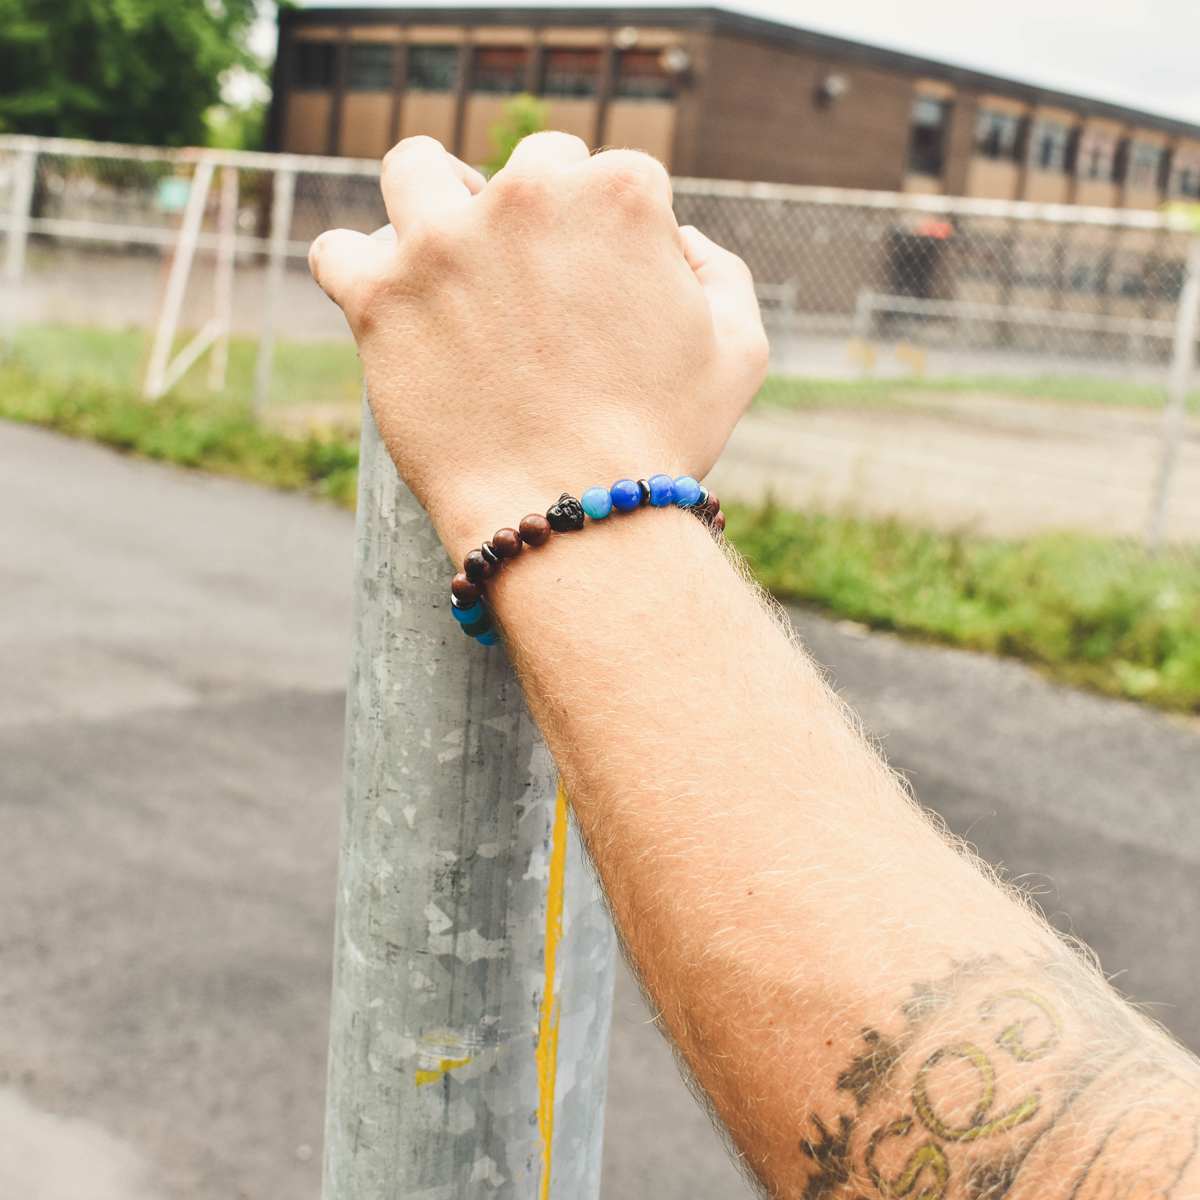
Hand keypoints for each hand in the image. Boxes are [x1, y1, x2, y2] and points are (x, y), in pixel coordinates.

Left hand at [309, 133, 767, 561]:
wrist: (573, 519)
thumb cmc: (661, 443)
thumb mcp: (739, 350)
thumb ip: (718, 269)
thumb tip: (677, 238)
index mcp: (619, 194)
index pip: (615, 176)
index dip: (619, 233)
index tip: (609, 286)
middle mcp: (527, 195)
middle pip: (526, 168)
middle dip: (538, 216)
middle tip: (537, 287)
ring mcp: (443, 242)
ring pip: (417, 170)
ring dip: (434, 199)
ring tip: (444, 253)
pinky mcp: (379, 297)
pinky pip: (337, 250)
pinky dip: (354, 267)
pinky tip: (379, 295)